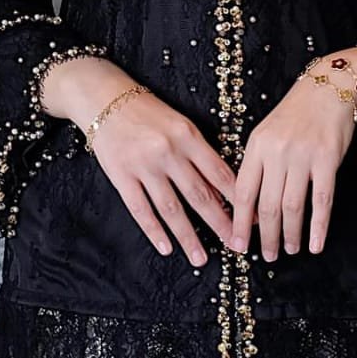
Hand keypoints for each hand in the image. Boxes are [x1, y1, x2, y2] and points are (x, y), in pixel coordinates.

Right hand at [88, 89, 240, 266]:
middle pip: (200, 195)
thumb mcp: (180, 125)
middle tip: (236, 247)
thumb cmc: (147, 112)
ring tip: (201, 258)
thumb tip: (223, 189)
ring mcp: (144, 165)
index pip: (220, 173)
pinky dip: (154, 231)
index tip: (252, 219)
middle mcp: (168, 151)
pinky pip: (141, 209)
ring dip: (188, 237)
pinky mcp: (121, 176)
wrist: (104, 98)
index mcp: (188, 136)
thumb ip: (199, 154)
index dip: (239, 199)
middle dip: (221, 224)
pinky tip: (166, 248)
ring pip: (171, 208)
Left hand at [228, 64, 356, 259]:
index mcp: (257, 146)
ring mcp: (302, 156)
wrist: (329, 86)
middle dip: (265, 236)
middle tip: (266, 256)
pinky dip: (318, 226)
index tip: (237, 244)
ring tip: (288, 250)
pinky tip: (316, 244)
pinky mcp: (327, 160)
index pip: (243, 192)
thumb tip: (250, 207)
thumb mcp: (267, 133)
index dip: (239, 223)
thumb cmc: (296, 113)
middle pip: (267, 205)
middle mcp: (276, 152)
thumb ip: (258, 165)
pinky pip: (322, 200)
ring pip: (292, 206)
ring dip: (290, 234)